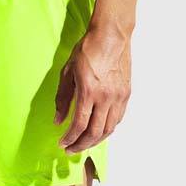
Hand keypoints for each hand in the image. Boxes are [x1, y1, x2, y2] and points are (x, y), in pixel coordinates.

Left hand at [54, 30, 130, 153]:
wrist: (111, 36)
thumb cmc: (88, 50)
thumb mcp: (67, 73)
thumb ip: (63, 99)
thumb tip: (58, 120)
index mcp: (89, 92)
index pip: (79, 125)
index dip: (69, 138)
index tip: (62, 143)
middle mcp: (106, 97)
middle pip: (95, 133)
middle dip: (81, 145)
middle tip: (70, 150)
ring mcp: (119, 97)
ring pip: (108, 130)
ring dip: (94, 141)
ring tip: (83, 144)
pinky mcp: (126, 94)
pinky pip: (117, 119)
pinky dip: (107, 130)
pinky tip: (98, 131)